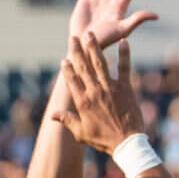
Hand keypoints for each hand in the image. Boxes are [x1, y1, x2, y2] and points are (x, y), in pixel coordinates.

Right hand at [50, 34, 142, 154]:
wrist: (127, 143)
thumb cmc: (103, 139)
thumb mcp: (81, 133)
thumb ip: (67, 120)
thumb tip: (52, 115)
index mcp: (83, 102)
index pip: (72, 81)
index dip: (67, 69)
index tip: (64, 59)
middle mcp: (95, 91)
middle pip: (83, 67)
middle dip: (77, 51)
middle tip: (73, 38)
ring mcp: (111, 88)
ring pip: (100, 63)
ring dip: (94, 47)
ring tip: (90, 34)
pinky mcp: (126, 87)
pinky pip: (124, 67)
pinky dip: (124, 53)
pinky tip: (124, 41)